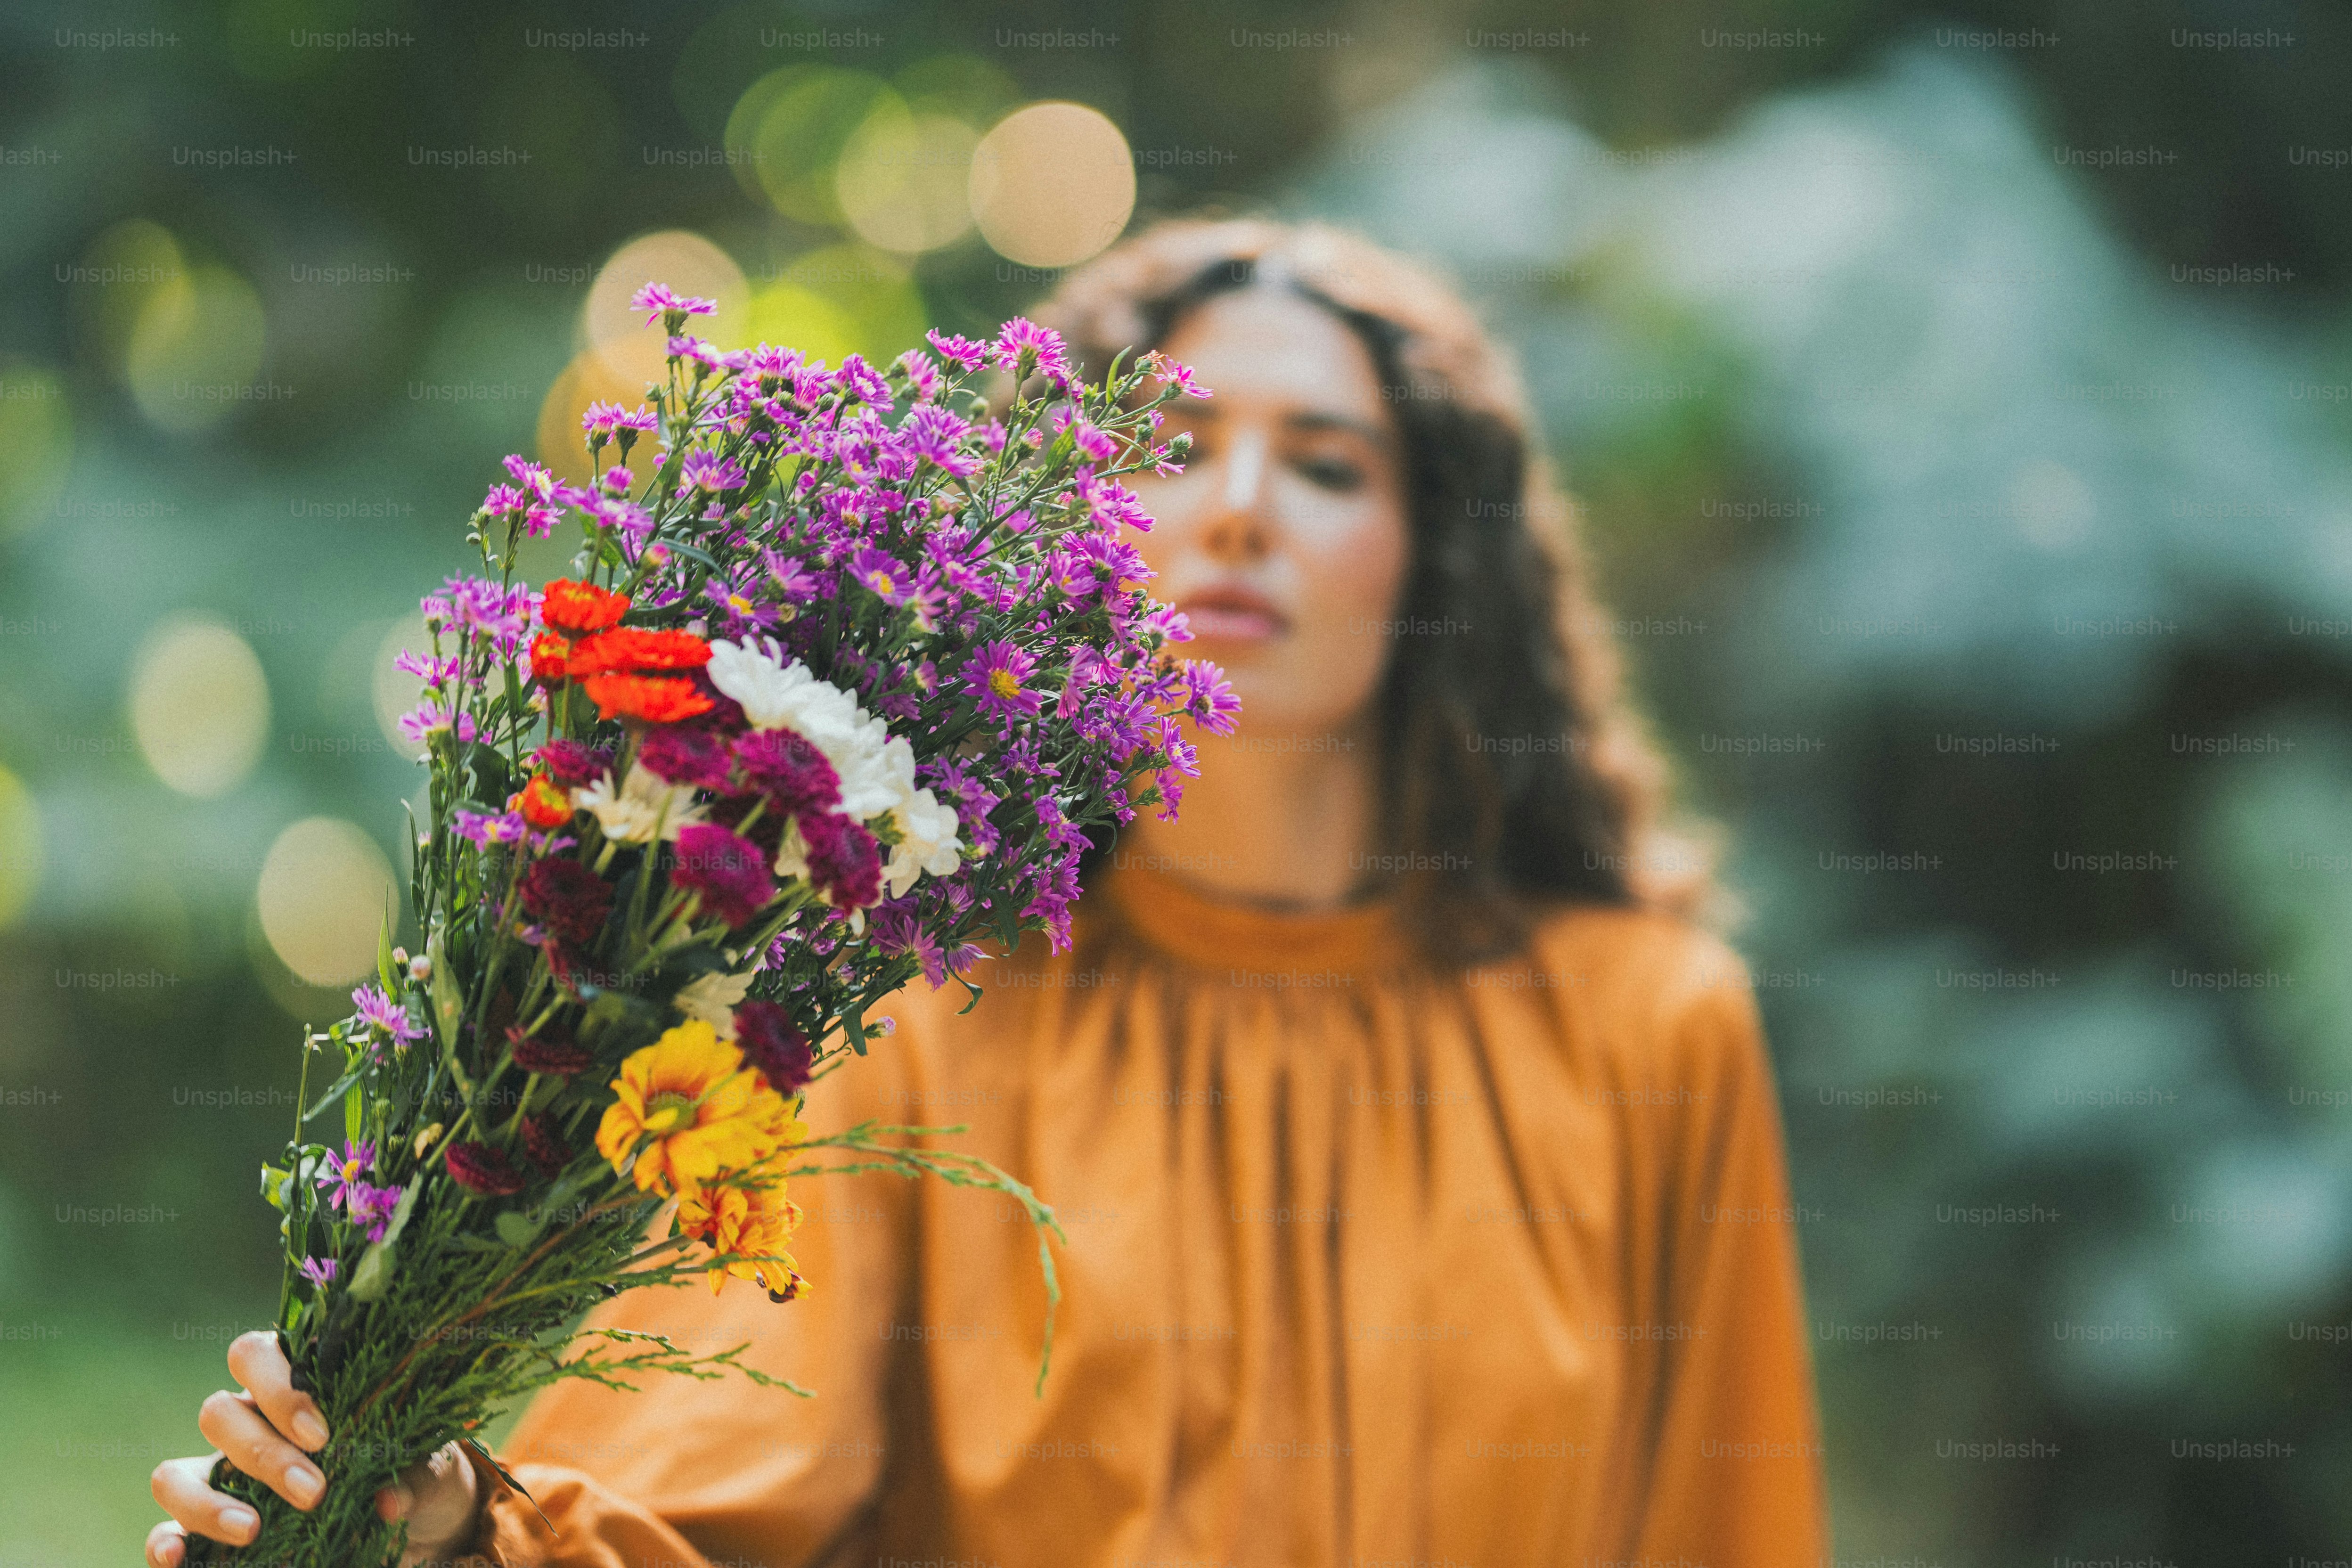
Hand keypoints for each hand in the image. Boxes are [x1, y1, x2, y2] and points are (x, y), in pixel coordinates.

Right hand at [147, 1330, 481, 1567]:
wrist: (419, 1524)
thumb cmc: (416, 1476)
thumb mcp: (428, 1470)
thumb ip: (411, 1478)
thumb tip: (386, 1502)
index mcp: (298, 1384)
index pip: (257, 1354)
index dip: (279, 1389)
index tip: (320, 1435)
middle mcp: (249, 1421)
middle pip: (218, 1412)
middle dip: (262, 1453)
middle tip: (312, 1491)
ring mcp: (220, 1474)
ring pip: (176, 1471)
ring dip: (207, 1500)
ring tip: (252, 1529)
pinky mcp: (207, 1527)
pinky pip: (166, 1527)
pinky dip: (165, 1541)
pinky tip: (176, 1556)